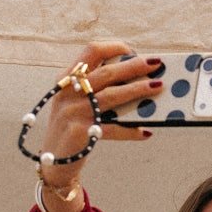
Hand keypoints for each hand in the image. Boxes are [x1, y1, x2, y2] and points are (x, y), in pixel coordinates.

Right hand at [40, 42, 164, 182]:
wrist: (53, 163)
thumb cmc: (71, 129)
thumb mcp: (74, 103)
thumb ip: (95, 89)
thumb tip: (135, 80)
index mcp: (66, 79)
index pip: (91, 51)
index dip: (115, 47)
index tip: (133, 52)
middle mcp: (68, 92)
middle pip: (106, 72)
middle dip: (134, 66)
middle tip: (156, 63)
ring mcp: (73, 113)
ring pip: (111, 96)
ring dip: (137, 90)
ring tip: (158, 87)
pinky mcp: (81, 134)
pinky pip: (113, 129)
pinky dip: (131, 130)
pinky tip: (146, 132)